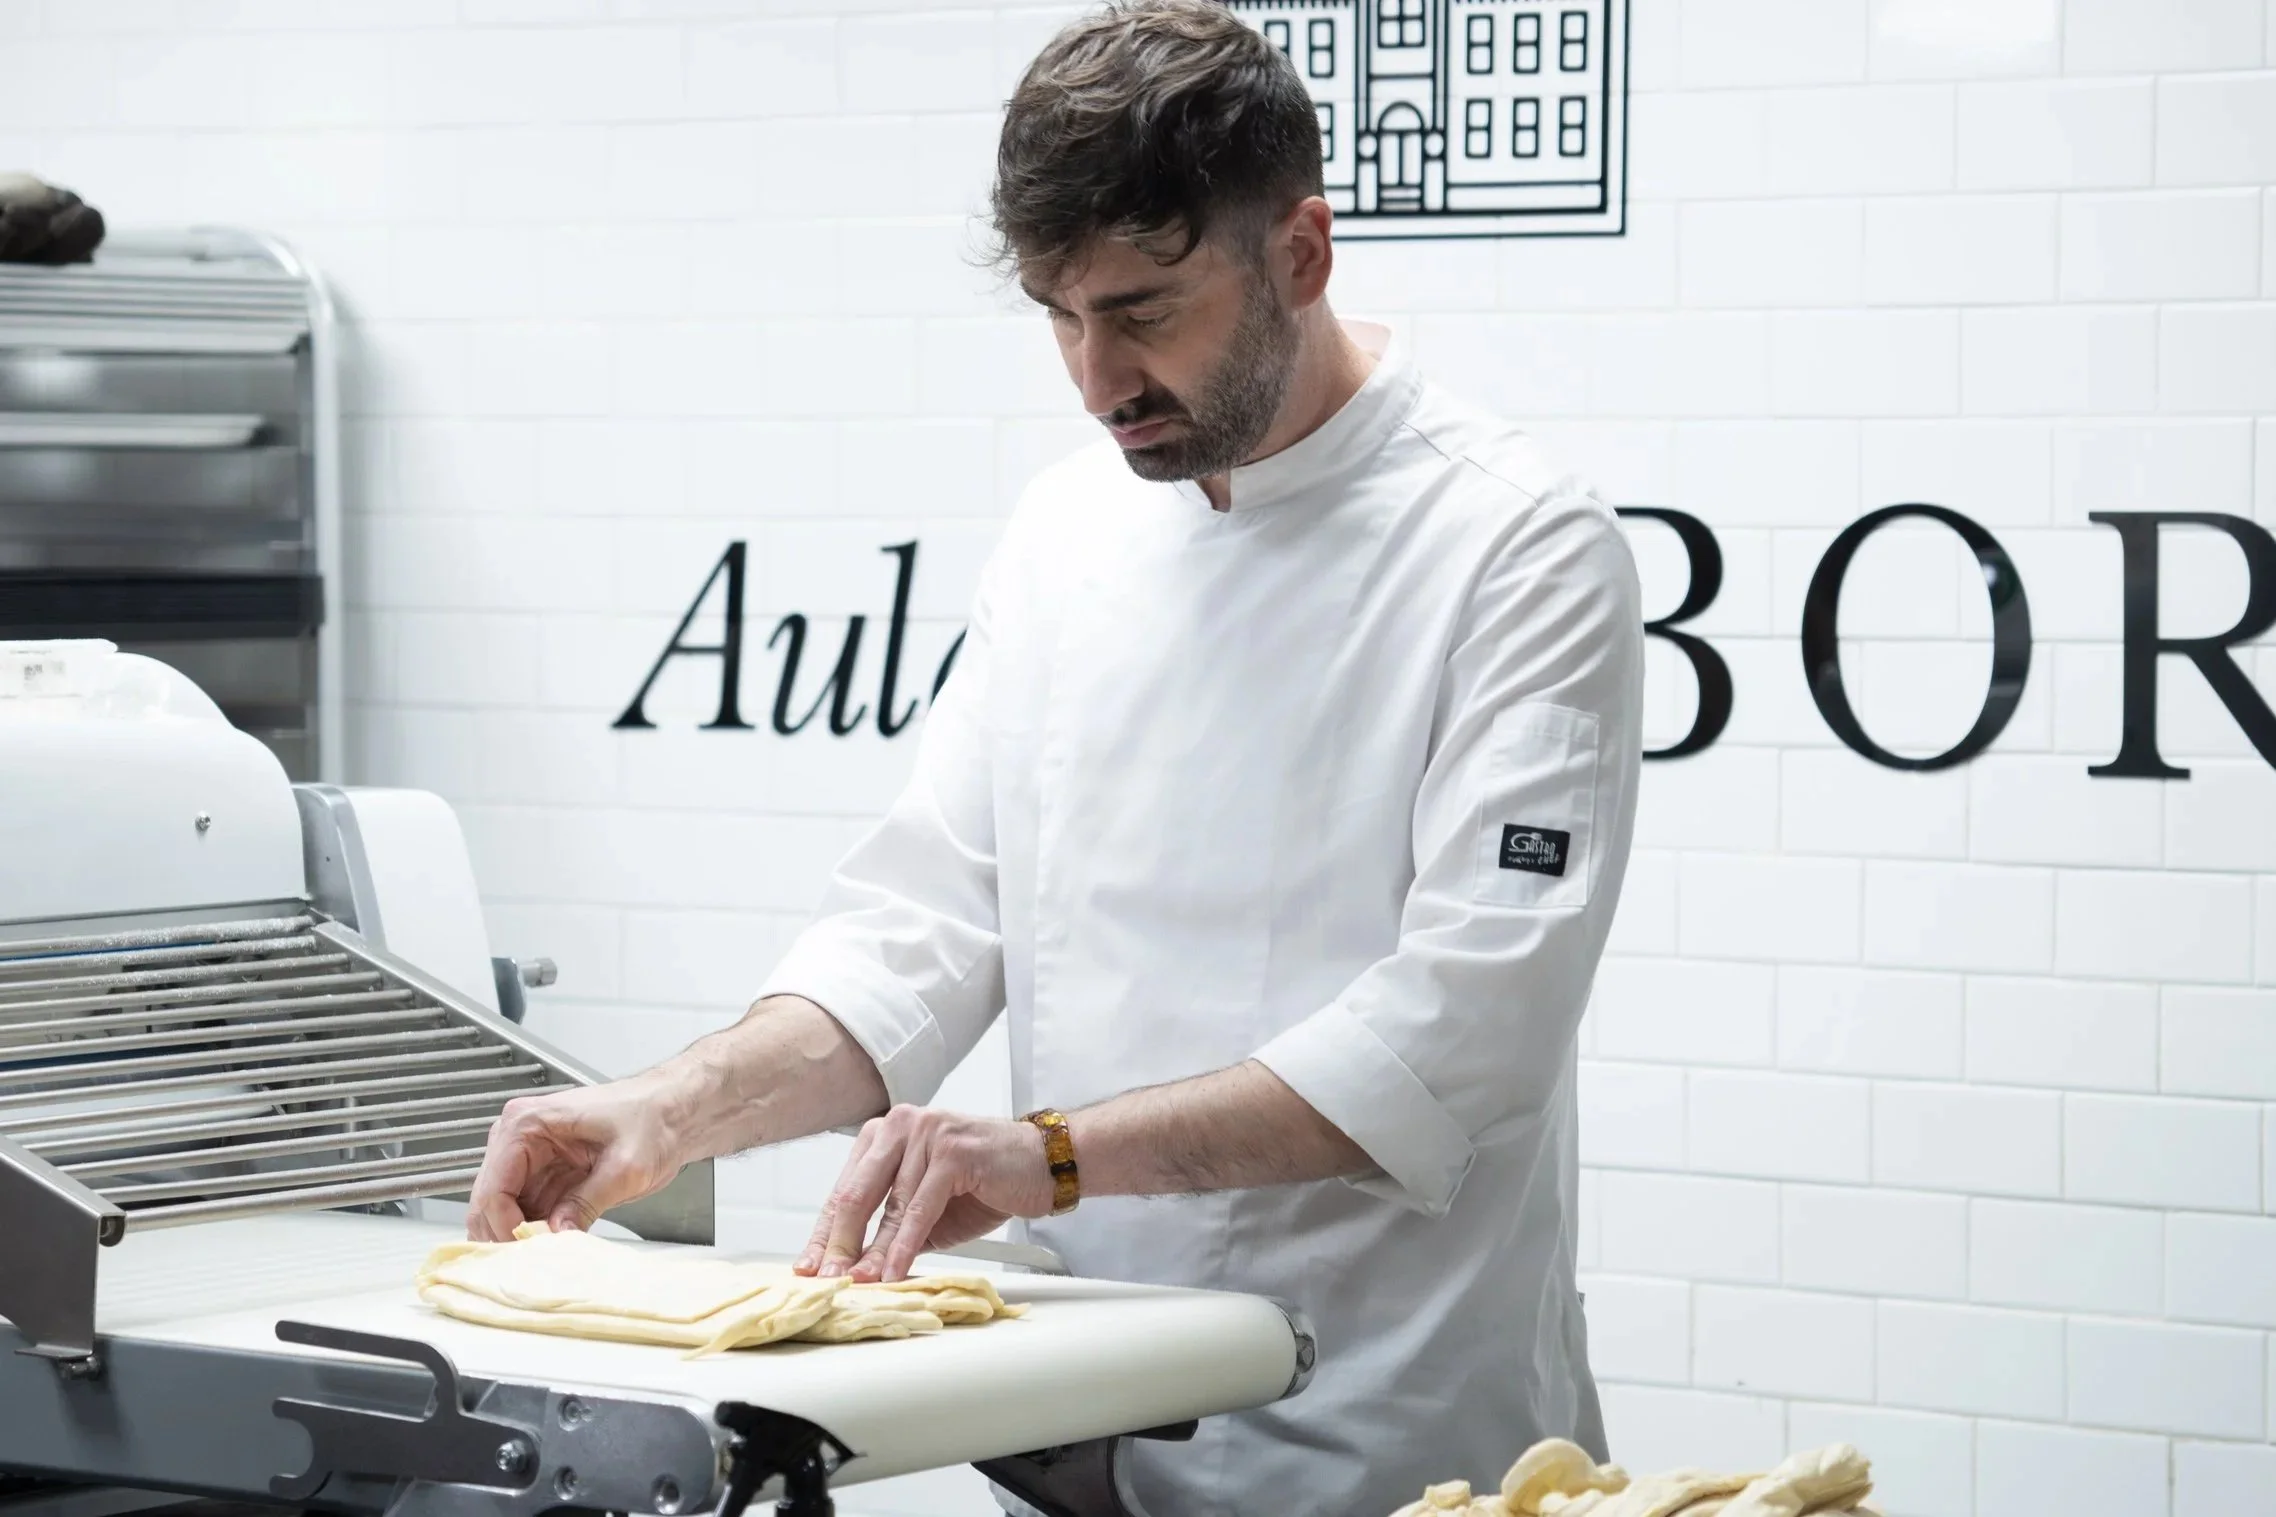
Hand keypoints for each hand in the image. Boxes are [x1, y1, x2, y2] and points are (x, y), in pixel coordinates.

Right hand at [467, 1076, 686, 1241]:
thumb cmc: (653, 1120)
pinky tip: (554, 1246)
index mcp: (528, 1123)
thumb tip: (556, 1235)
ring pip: (502, 1214)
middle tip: (536, 1261)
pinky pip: (526, 1214)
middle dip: (508, 1236)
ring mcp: (528, 1160)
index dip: (507, 1226)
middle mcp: (518, 1139)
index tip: (532, 1250)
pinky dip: (535, 1233)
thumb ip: (587, 1202)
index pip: (492, 1188)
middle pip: (488, 1204)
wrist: (674, 1114)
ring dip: (521, 1238)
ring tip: (546, 1256)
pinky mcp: (544, 1178)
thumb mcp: (626, 1166)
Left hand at [795, 1105, 1055, 1282]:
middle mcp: (900, 1124)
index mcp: (886, 1132)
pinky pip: (919, 1208)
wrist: (1044, 1164)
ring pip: (887, 1205)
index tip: (809, 1266)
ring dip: (870, 1252)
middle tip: (824, 1280)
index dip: (825, 1233)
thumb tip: (855, 1268)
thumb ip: (893, 1229)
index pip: (845, 1190)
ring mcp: (926, 1133)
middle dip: (837, 1244)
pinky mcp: (951, 1151)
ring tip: (857, 1284)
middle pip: (855, 1194)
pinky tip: (893, 1271)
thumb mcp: (929, 1209)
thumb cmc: (986, 1182)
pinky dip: (904, 1245)